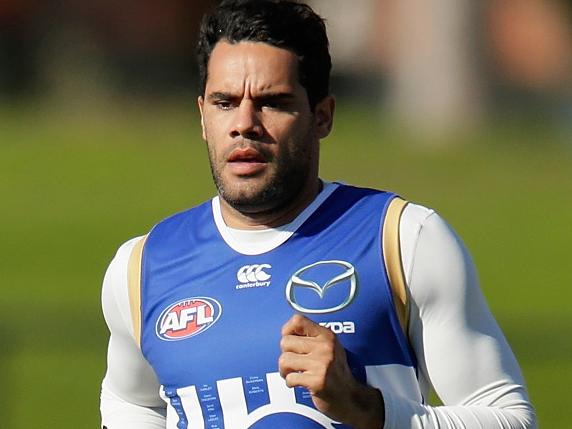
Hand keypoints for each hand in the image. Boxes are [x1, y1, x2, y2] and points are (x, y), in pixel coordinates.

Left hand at [278, 314, 383, 428]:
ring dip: (285, 370)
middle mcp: (325, 346)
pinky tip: (299, 383)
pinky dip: (290, 383)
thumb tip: (285, 332)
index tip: (290, 342)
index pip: (298, 321)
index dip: (287, 330)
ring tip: (294, 374)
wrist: (350, 397)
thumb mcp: (328, 348)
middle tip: (294, 363)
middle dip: (286, 355)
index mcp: (327, 335)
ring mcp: (322, 364)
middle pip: (285, 342)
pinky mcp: (317, 381)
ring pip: (284, 360)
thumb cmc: (334, 372)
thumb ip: (311, 337)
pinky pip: (290, 378)